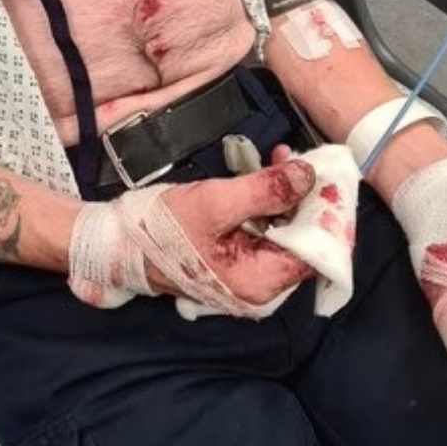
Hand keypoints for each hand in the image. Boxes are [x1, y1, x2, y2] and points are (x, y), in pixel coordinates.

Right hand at [148, 158, 317, 305]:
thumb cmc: (163, 229)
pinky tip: (265, 175)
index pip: (315, 252)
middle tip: (300, 160)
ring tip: (282, 159)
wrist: (121, 243)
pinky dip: (267, 204)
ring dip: (286, 196)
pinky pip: (264, 232)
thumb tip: (308, 176)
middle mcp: (261, 286)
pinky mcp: (237, 260)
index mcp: (260, 282)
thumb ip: (265, 190)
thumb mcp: (216, 203)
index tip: (325, 177)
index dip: (324, 213)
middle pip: (302, 241)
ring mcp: (248, 274)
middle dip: (304, 198)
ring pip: (283, 232)